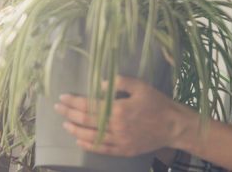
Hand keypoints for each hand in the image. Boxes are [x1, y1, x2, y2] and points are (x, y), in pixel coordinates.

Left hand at [54, 75, 187, 156]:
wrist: (173, 126)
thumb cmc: (157, 103)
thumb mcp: (141, 86)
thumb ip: (120, 82)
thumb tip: (99, 85)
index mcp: (119, 109)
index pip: (89, 105)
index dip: (74, 101)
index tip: (63, 97)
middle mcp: (116, 126)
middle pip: (86, 120)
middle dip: (69, 113)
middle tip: (58, 108)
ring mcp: (119, 141)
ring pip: (91, 137)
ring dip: (75, 130)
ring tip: (65, 124)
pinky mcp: (123, 150)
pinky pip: (101, 149)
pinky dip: (88, 145)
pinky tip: (80, 141)